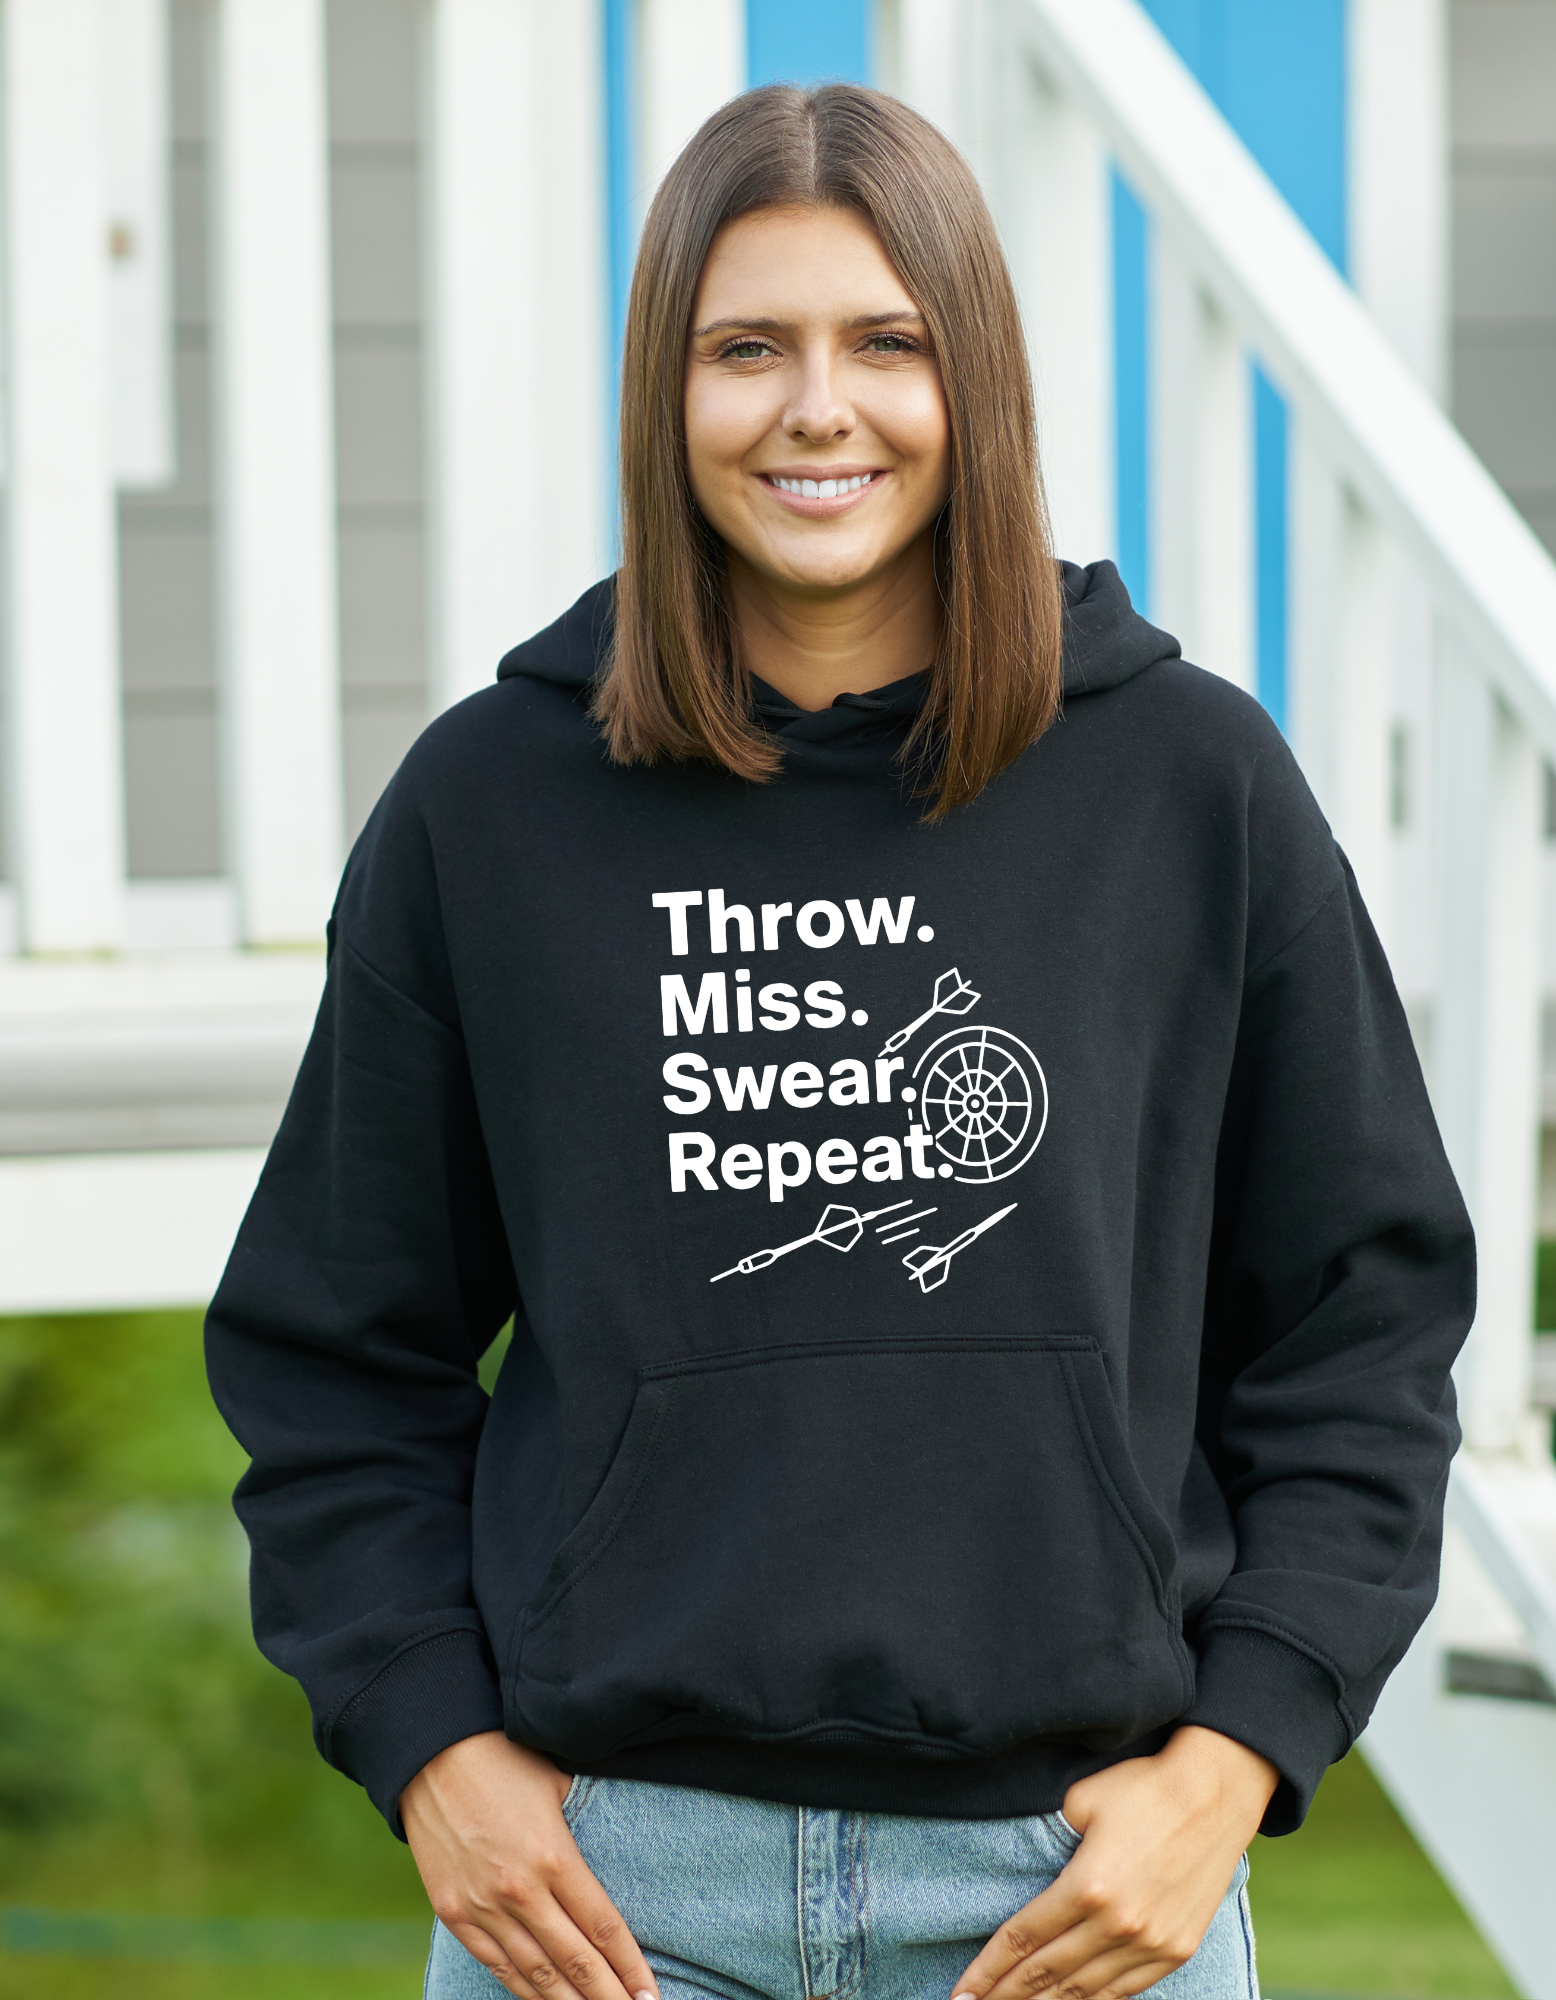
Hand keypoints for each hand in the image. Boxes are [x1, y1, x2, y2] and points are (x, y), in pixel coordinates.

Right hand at [400, 1730, 659, 1999]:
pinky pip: (498, 1966)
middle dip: (609, 1997)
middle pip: (576, 1962)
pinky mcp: (455, 1915)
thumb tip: (615, 1847)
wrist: (432, 1755)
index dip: (630, 1966)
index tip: (650, 1993)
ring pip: (537, 1975)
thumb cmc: (504, 1760)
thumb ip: (583, 1828)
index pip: (603, 1927)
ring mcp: (484, 1908)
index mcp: (554, 1857)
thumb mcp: (558, 1785)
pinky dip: (525, 1991)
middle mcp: (521, 1892)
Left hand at [951, 1726, 1277, 1999]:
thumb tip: (1025, 1866)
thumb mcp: (1081, 1801)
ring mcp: (1150, 1943)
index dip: (988, 1970)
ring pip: (1085, 1991)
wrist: (1216, 1794)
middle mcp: (1118, 1924)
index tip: (961, 1993)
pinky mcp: (1175, 1950)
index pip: (1023, 1938)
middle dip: (1005, 1997)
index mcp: (1087, 1886)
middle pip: (1047, 1974)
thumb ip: (1048, 1842)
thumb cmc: (1143, 1787)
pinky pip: (1125, 1991)